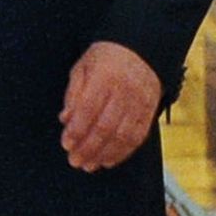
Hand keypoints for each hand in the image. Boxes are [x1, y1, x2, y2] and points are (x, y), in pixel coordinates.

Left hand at [60, 40, 163, 172]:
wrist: (140, 50)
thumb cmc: (106, 59)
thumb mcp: (83, 67)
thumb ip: (73, 93)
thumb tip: (65, 119)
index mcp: (104, 76)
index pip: (89, 108)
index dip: (77, 129)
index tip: (66, 144)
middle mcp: (124, 90)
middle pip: (106, 126)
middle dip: (88, 147)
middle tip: (74, 160)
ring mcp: (140, 102)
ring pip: (123, 135)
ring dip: (104, 154)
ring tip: (89, 165)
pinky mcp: (149, 112)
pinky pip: (138, 137)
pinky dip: (123, 152)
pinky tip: (108, 160)